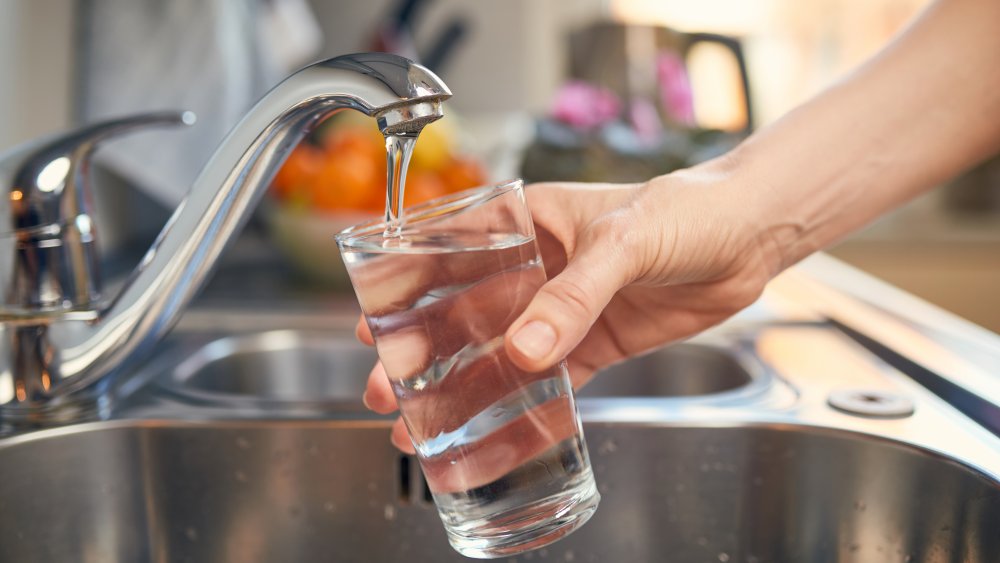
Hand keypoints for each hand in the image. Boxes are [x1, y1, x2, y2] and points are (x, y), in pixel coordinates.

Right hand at [359, 160, 779, 451]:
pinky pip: (551, 380)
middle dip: (423, 351)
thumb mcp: (623, 242)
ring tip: (425, 421)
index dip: (407, 287)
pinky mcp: (594, 342)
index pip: (452, 252)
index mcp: (529, 222)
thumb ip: (574, 294)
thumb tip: (526, 348)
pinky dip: (522, 404)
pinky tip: (493, 428)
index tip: (374, 321)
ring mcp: (563, 308)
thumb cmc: (685, 210)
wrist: (748, 237)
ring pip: (501, 351)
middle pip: (465, 311)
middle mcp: (537, 267)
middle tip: (388, 387)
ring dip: (464, 385)